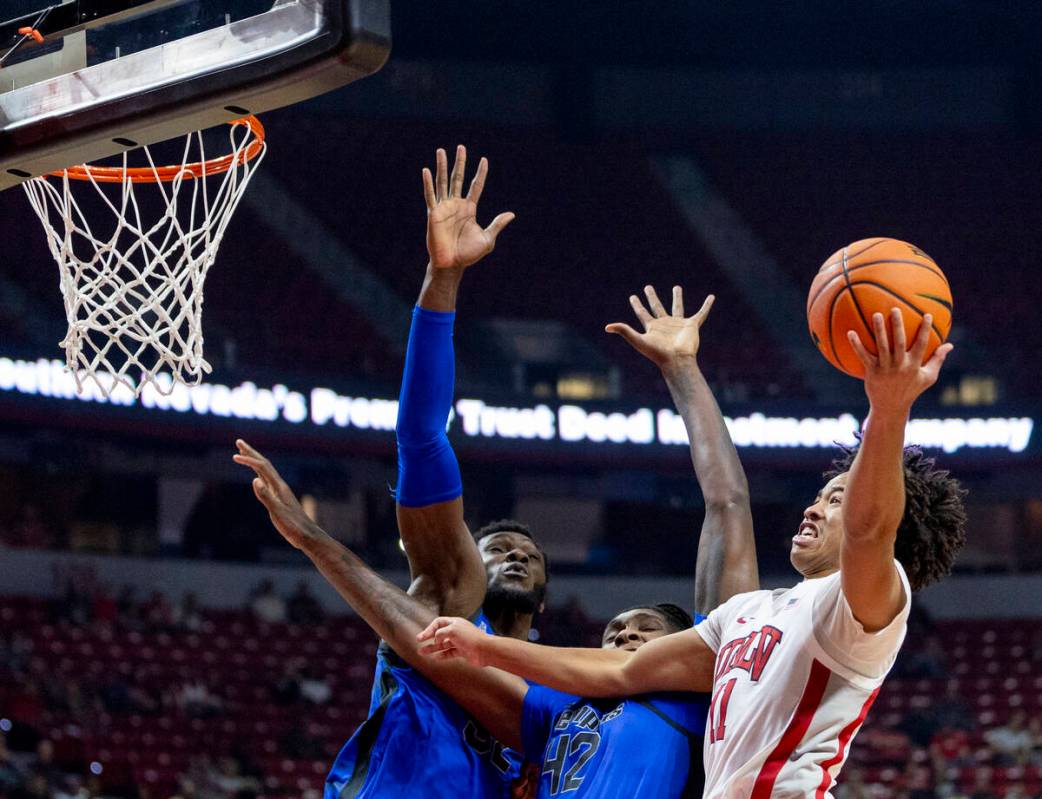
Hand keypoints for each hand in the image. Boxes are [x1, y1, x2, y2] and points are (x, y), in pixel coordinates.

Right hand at [232, 439, 321, 549]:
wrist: (306, 536)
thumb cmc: (293, 526)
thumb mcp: (277, 512)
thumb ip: (266, 497)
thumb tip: (254, 480)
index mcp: (279, 487)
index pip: (262, 468)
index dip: (249, 460)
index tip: (234, 457)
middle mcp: (279, 486)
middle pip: (264, 465)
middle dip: (251, 453)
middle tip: (239, 441)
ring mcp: (279, 492)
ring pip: (265, 472)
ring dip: (254, 461)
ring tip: (244, 454)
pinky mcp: (279, 499)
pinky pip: (267, 482)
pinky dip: (259, 475)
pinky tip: (256, 477)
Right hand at [416, 616, 488, 666]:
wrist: (485, 650)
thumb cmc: (470, 637)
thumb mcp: (453, 630)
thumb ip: (441, 633)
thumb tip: (436, 639)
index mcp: (454, 623)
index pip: (438, 623)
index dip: (429, 629)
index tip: (423, 636)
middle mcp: (456, 631)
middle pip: (439, 634)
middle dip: (428, 638)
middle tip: (418, 642)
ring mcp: (459, 642)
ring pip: (442, 645)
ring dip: (432, 648)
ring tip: (421, 652)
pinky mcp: (462, 652)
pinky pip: (449, 653)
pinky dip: (442, 655)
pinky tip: (435, 658)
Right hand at [424, 145, 514, 269]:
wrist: (452, 264)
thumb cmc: (469, 254)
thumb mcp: (487, 238)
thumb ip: (497, 224)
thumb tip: (511, 214)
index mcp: (469, 209)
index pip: (476, 186)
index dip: (480, 174)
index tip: (484, 160)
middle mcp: (456, 205)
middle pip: (458, 178)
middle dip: (460, 163)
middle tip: (461, 147)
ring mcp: (444, 208)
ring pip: (443, 182)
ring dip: (442, 166)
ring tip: (441, 151)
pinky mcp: (434, 214)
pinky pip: (430, 196)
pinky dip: (428, 183)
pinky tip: (426, 170)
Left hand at [605, 286, 714, 371]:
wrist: (677, 361)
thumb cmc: (657, 353)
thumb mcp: (638, 340)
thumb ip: (624, 331)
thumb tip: (607, 327)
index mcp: (652, 327)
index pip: (642, 313)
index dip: (636, 305)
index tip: (632, 296)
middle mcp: (664, 324)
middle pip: (656, 307)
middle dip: (651, 297)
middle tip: (648, 287)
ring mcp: (678, 324)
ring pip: (677, 307)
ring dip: (677, 297)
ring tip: (676, 287)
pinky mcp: (692, 326)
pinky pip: (701, 313)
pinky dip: (707, 306)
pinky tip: (711, 297)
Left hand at [848, 309, 953, 414]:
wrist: (891, 407)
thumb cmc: (911, 390)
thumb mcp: (928, 377)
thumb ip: (938, 360)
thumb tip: (950, 345)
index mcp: (914, 365)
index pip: (922, 344)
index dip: (925, 329)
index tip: (927, 314)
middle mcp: (900, 365)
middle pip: (899, 342)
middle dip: (898, 325)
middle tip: (895, 309)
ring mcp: (885, 368)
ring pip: (881, 346)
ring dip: (878, 330)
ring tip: (875, 314)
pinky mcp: (871, 371)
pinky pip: (863, 356)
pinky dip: (856, 345)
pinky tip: (850, 332)